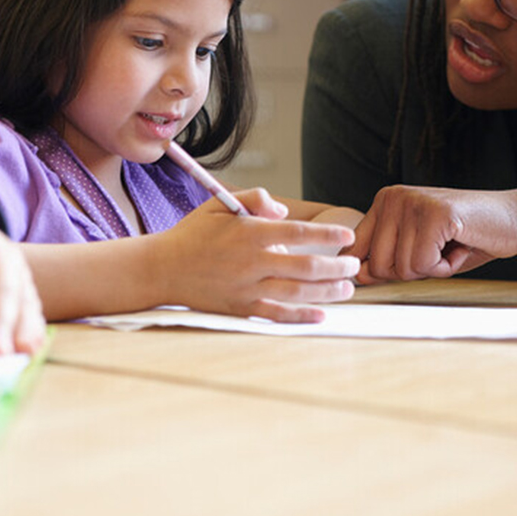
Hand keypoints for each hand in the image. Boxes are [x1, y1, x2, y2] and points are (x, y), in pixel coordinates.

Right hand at [151, 188, 359, 322]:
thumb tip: (283, 212)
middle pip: (305, 267)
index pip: (299, 233)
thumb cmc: (194, 234)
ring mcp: (247, 288)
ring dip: (327, 292)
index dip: (328, 235)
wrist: (162, 268)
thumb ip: (255, 198)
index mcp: (250, 233)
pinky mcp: (241, 308)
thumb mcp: (220, 204)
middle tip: (354, 266)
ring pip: (297, 293)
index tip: (348, 236)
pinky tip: (321, 315)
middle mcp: (252, 262)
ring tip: (347, 288)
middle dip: (336, 267)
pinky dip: (301, 316)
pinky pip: (277, 315)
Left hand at [347, 184, 516, 283]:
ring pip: (402, 268)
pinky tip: (459, 246)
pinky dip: (445, 267)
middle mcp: (393, 197)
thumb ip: (386, 261)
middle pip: (378, 265)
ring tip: (451, 246)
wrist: (514, 219)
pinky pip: (424, 263)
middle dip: (411, 272)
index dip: (379, 271)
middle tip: (438, 252)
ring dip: (432, 269)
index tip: (410, 263)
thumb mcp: (418, 251)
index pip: (356, 250)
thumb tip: (357, 276)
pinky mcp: (435, 213)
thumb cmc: (466, 238)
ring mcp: (412, 202)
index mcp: (384, 202)